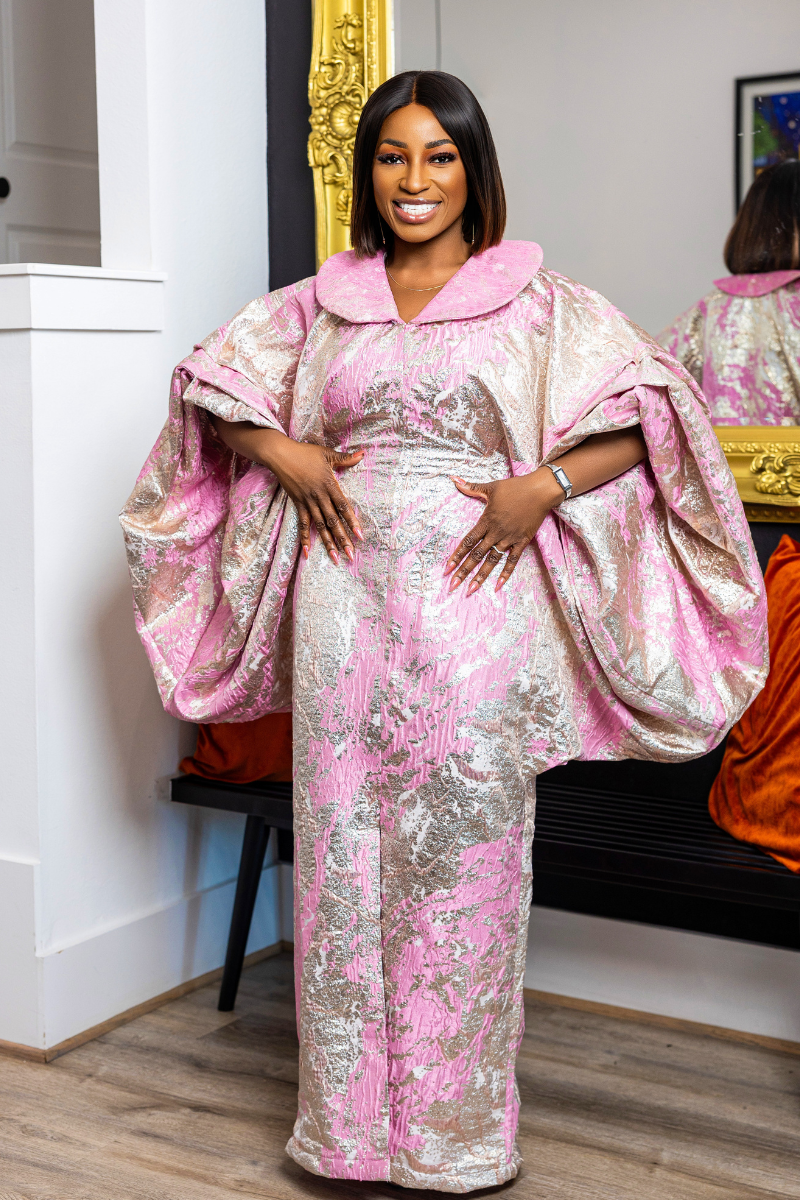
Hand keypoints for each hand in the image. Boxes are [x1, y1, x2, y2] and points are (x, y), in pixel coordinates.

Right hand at [261, 432, 363, 563]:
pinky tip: (307, 552)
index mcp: (329, 485)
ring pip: (320, 526)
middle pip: (333, 521)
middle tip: (351, 555)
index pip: (343, 507)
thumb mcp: (327, 454)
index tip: (360, 536)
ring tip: (335, 558)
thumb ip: (345, 458)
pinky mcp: (298, 504)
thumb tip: (362, 453)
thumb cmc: (305, 453)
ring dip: (328, 543)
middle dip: (343, 539)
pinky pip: (303, 524)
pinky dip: (304, 538)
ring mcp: (308, 502)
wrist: (281, 455)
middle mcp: (319, 497)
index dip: (352, 522)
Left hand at [444, 471, 562, 594]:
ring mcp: (509, 538)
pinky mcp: (522, 541)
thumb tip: (453, 479)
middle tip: (452, 586)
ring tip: (470, 590)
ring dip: (480, 576)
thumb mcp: (491, 487)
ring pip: (492, 561)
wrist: (540, 491)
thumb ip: (471, 487)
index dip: (456, 556)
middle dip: (463, 571)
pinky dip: (505, 573)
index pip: (468, 542)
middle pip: (476, 555)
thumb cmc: (515, 487)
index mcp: (486, 521)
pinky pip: (512, 561)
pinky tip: (497, 586)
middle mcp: (496, 532)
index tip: (447, 568)